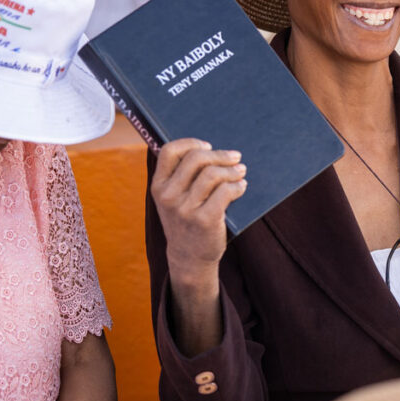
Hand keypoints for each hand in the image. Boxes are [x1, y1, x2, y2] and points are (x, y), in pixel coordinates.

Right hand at [150, 139, 246, 283]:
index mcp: (158, 186)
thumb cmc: (186, 220)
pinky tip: (242, 186)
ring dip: (232, 170)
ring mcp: (185, 209)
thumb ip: (181, 176)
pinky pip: (225, 192)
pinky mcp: (204, 220)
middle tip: (235, 158)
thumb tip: (210, 149)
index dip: (191, 143)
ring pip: (213, 174)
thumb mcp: (173, 199)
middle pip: (196, 159)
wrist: (189, 257)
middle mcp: (168, 196)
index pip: (169, 151)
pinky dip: (237, 185)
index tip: (208, 146)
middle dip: (220, 155)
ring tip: (241, 172)